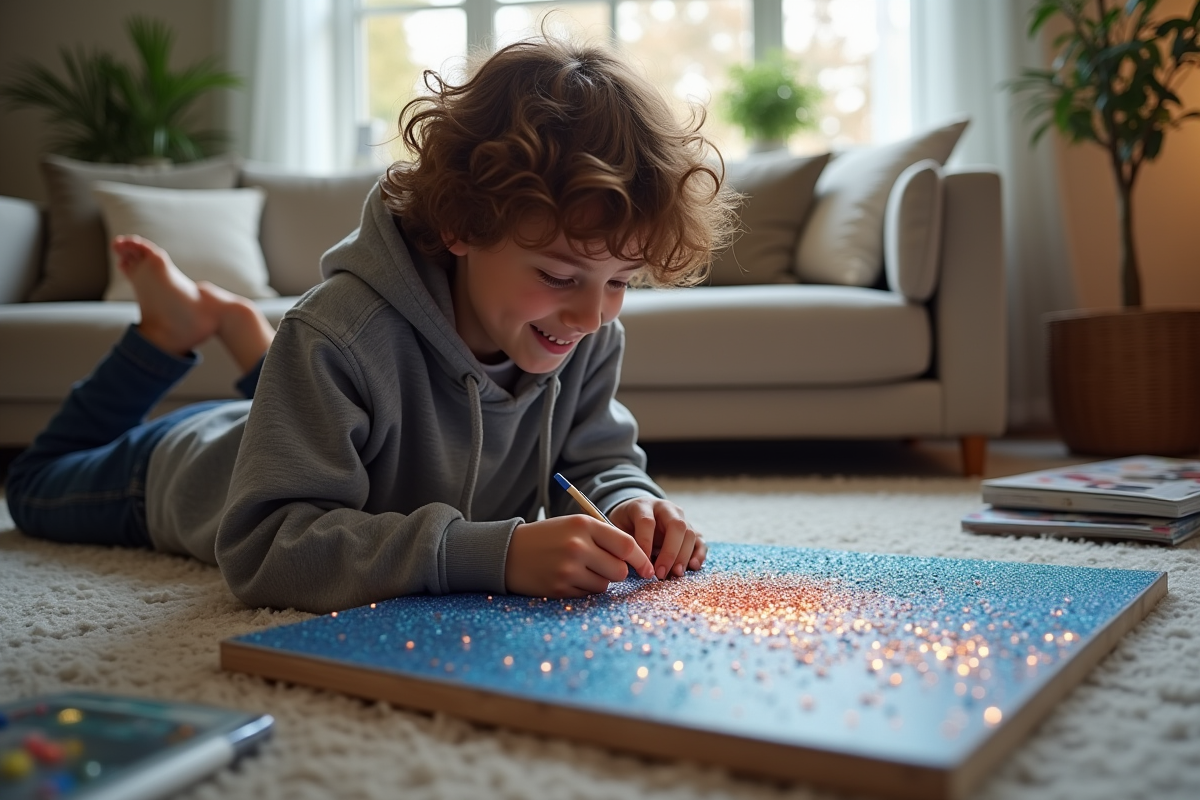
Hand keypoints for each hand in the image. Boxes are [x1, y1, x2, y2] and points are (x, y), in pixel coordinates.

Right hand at [504, 515, 654, 597]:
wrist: (508, 552)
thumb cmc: (548, 537)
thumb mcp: (574, 525)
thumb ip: (604, 537)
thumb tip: (637, 559)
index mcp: (583, 525)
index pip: (626, 545)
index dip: (641, 559)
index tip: (647, 568)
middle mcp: (577, 546)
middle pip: (620, 570)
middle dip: (617, 571)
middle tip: (603, 565)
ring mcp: (568, 569)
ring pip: (605, 585)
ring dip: (599, 580)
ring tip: (580, 569)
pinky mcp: (560, 588)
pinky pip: (588, 595)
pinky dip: (584, 589)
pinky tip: (569, 578)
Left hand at [608, 497, 706, 579]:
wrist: (635, 513)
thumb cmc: (624, 524)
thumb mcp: (617, 528)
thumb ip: (624, 542)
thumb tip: (633, 564)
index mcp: (643, 505)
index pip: (647, 522)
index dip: (645, 544)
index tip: (642, 565)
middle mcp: (665, 508)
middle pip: (676, 525)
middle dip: (670, 552)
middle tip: (661, 573)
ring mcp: (681, 517)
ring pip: (689, 533)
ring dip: (683, 556)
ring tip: (675, 574)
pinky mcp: (690, 529)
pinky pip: (699, 541)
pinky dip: (699, 554)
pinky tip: (693, 566)